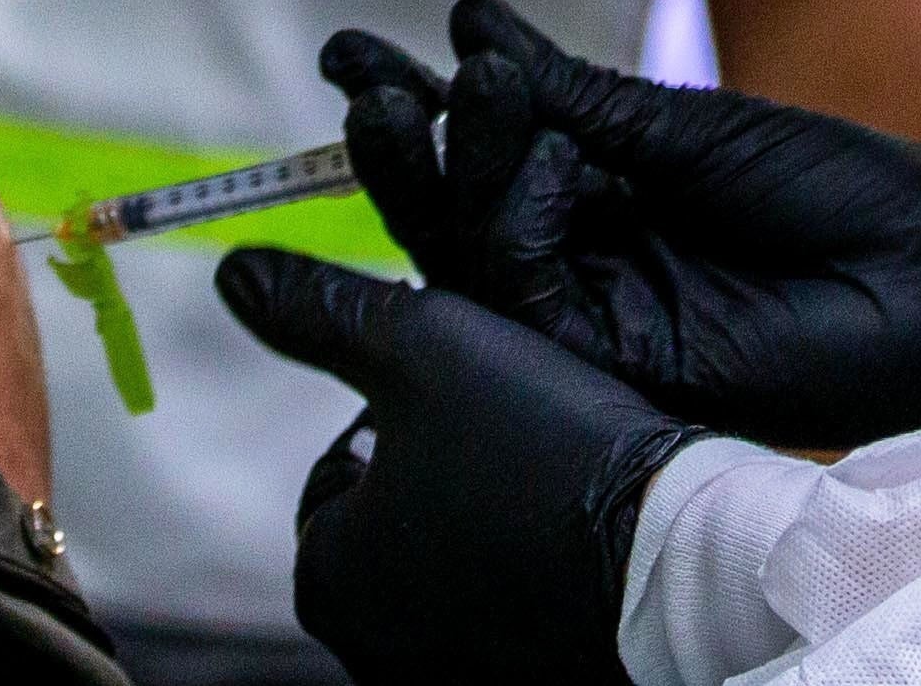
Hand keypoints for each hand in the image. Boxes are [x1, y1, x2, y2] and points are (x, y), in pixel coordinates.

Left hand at [215, 248, 707, 685]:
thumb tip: (240, 275)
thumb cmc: (548, 456)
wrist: (681, 566)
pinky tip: (573, 547)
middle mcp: (370, 650)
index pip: (334, 479)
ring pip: (450, 580)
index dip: (398, 424)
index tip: (467, 405)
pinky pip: (506, 625)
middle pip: (389, 535)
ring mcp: (445, 679)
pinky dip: (528, 586)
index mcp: (326, 576)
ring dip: (483, 536)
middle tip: (514, 443)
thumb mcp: (425, 348)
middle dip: (439, 485)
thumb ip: (325, 312)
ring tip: (550, 492)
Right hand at [325, 0, 920, 450]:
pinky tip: (513, 146)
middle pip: (460, 209)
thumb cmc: (848, 193)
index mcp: (610, 190)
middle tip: (364, 84)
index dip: (421, 103)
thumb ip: (574, 96)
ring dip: (437, 172)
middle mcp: (590, 253)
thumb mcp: (692, 127)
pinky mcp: (613, 359)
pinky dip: (504, 215)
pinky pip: (525, 292)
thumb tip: (470, 24)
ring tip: (407, 100)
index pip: (489, 150)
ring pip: (473, 253)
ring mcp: (598, 309)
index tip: (353, 52)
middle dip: (402, 146)